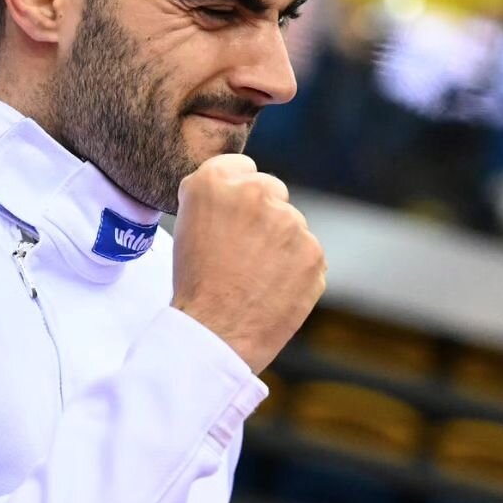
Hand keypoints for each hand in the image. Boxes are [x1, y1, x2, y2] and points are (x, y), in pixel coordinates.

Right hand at [173, 154, 325, 373]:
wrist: (215, 333)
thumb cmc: (196, 283)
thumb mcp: (188, 225)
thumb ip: (218, 196)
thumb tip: (246, 186)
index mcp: (214, 181)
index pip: (242, 168)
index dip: (238, 196)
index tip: (233, 218)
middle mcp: (255, 192)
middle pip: (272, 191)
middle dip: (265, 215)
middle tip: (244, 252)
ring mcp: (289, 221)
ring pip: (293, 224)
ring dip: (282, 244)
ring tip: (256, 277)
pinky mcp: (313, 252)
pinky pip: (309, 254)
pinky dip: (297, 270)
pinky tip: (274, 289)